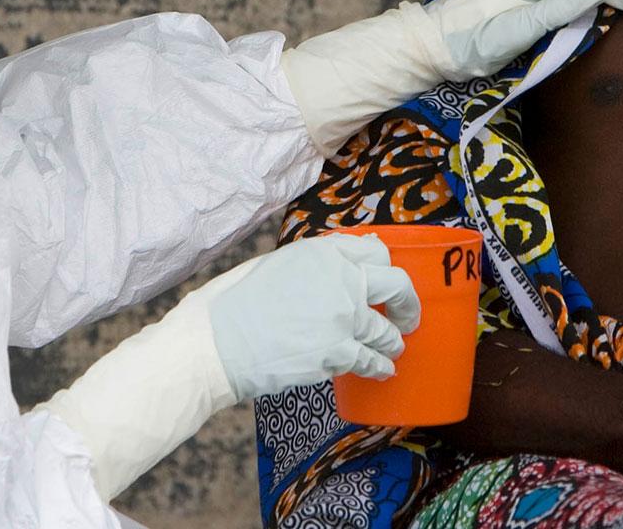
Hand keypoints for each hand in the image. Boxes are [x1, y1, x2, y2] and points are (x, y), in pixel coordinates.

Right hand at [206, 235, 421, 400]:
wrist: (215, 344)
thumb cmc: (234, 302)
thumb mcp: (277, 263)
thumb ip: (319, 258)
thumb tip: (355, 251)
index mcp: (323, 253)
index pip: (376, 253)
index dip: (386, 269)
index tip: (387, 283)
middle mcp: (340, 279)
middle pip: (397, 285)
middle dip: (407, 303)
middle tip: (407, 316)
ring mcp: (342, 318)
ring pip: (387, 331)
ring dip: (392, 342)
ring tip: (392, 348)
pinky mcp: (337, 353)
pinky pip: (371, 361)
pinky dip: (379, 367)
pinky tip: (381, 370)